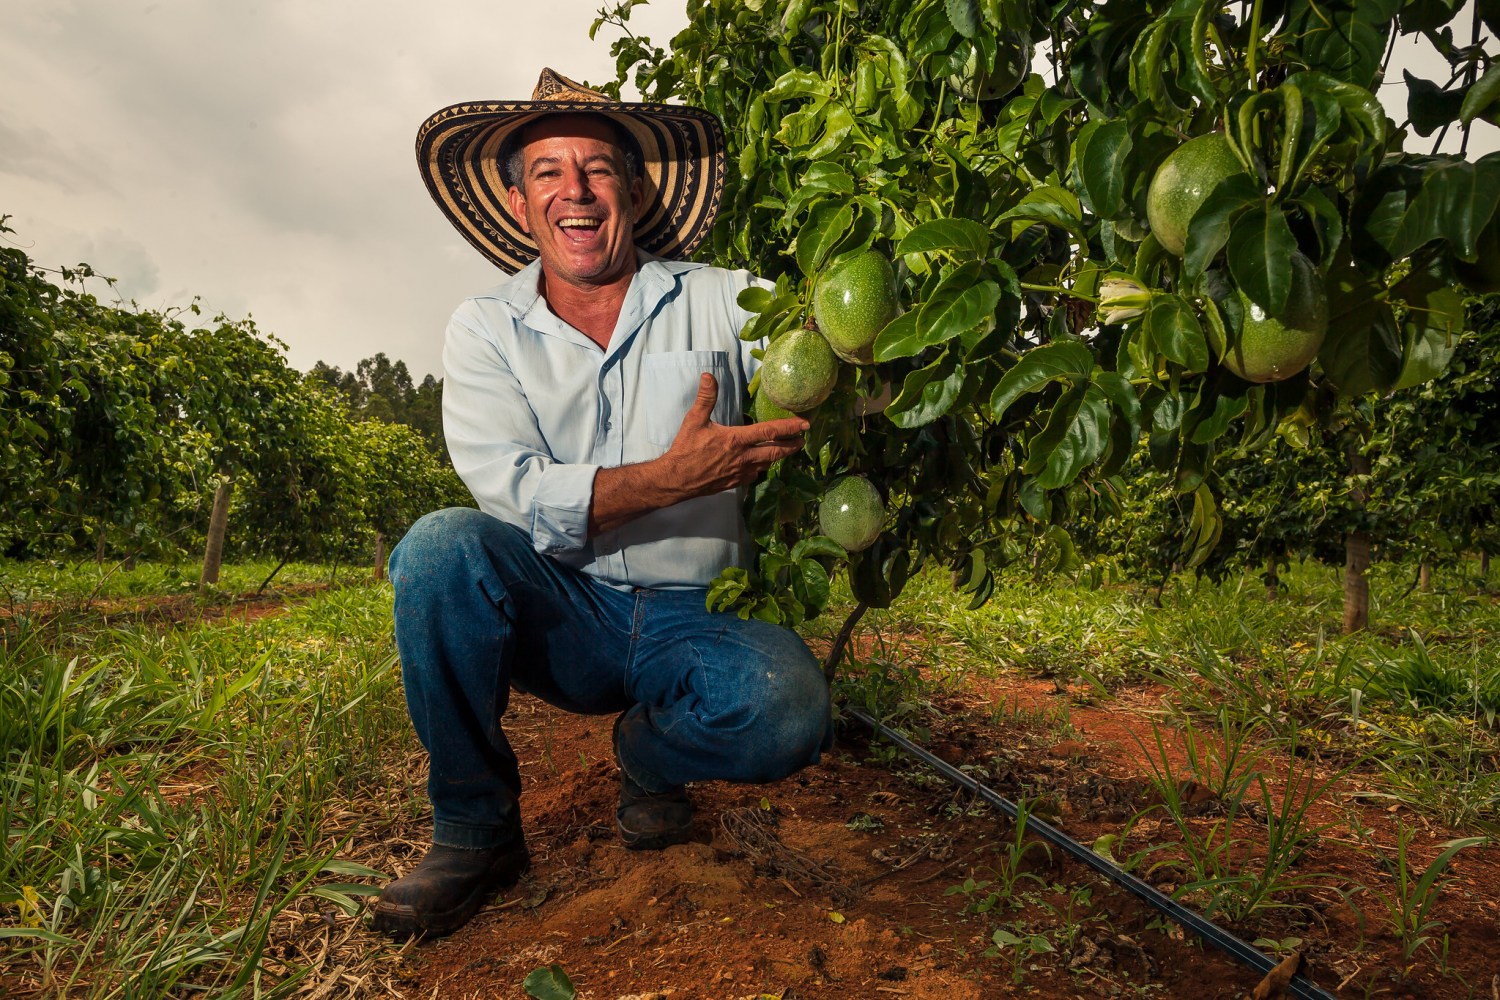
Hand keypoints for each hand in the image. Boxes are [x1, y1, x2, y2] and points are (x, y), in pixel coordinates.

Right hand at [664, 373, 806, 496]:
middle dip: (792, 445)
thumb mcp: (695, 420)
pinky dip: (761, 468)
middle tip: (802, 439)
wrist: (676, 479)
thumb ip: (706, 398)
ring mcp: (740, 472)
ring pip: (767, 464)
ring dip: (778, 456)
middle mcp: (743, 457)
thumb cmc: (685, 449)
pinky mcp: (735, 482)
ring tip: (786, 450)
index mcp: (736, 439)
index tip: (804, 424)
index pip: (769, 432)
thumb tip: (709, 376)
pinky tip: (760, 464)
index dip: (789, 427)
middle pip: (776, 452)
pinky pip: (754, 475)